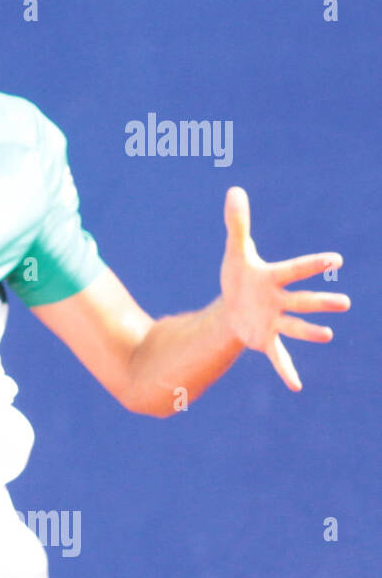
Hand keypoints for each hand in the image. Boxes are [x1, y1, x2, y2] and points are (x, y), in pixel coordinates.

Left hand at [219, 186, 349, 390]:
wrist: (233, 306)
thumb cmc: (241, 277)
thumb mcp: (235, 252)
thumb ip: (237, 224)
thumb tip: (233, 190)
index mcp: (273, 278)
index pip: (295, 269)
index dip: (313, 264)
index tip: (334, 260)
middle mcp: (279, 301)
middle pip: (302, 301)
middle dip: (320, 302)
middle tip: (344, 303)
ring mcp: (275, 322)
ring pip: (295, 327)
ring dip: (310, 332)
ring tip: (327, 335)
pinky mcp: (266, 339)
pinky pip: (278, 356)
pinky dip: (286, 370)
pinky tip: (296, 386)